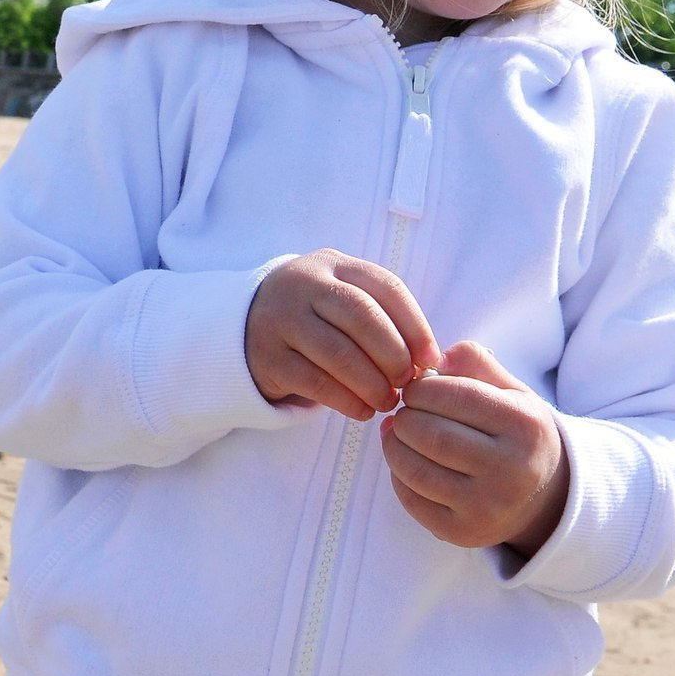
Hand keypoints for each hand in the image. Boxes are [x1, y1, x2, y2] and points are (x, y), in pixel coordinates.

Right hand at [243, 249, 440, 420]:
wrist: (243, 326)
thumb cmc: (314, 317)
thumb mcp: (342, 299)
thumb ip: (381, 318)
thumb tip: (428, 361)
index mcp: (335, 265)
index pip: (386, 287)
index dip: (416, 325)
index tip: (431, 360)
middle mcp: (305, 285)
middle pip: (361, 316)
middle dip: (393, 355)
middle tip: (407, 382)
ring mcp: (282, 319)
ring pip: (338, 352)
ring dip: (372, 383)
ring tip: (387, 401)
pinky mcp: (268, 357)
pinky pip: (315, 382)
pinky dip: (346, 400)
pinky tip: (362, 410)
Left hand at [380, 342, 569, 553]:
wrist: (544, 498)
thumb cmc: (516, 434)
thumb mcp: (510, 391)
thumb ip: (474, 363)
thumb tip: (431, 359)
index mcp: (525, 425)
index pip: (454, 396)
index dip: (422, 388)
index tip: (415, 388)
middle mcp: (511, 469)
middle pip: (430, 434)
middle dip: (405, 416)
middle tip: (404, 412)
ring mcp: (487, 506)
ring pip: (415, 469)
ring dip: (394, 445)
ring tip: (399, 433)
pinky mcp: (463, 532)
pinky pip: (411, 499)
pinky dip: (398, 475)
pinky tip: (407, 462)